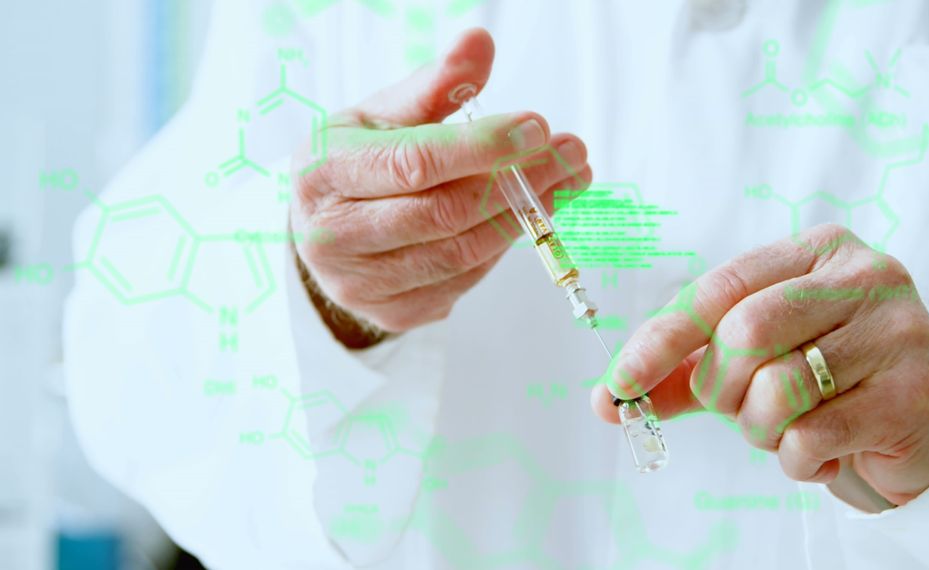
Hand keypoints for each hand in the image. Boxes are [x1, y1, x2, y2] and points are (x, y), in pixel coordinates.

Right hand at [290, 28, 590, 342]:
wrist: (321, 232)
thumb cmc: (357, 164)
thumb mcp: (381, 116)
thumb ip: (435, 84)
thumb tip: (479, 42)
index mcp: (325, 171)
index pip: (415, 162)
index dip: (482, 147)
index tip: (537, 128)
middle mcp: (334, 235)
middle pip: (444, 212)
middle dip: (519, 181)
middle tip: (570, 154)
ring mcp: (361, 283)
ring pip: (461, 253)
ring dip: (525, 216)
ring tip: (565, 182)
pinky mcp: (392, 314)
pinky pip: (463, 281)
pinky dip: (501, 246)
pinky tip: (527, 215)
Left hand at [591, 224, 928, 506]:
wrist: (928, 421)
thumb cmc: (829, 378)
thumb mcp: (754, 361)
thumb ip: (684, 373)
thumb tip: (607, 399)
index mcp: (818, 251)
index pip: (718, 288)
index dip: (661, 339)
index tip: (619, 383)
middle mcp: (865, 277)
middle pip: (745, 333)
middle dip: (721, 387)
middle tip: (737, 407)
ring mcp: (896, 333)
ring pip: (777, 389)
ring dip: (760, 428)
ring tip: (785, 429)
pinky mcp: (912, 396)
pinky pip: (812, 437)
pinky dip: (797, 459)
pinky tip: (822, 451)